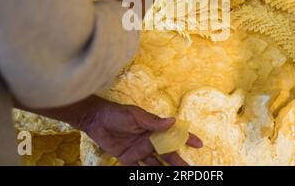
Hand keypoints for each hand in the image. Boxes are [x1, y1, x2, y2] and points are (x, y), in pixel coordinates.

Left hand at [80, 98, 202, 165]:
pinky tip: (153, 179)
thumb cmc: (116, 114)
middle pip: (167, 153)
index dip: (186, 138)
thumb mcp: (135, 116)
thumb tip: (173, 121)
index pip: (173, 133)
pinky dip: (145, 175)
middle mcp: (148, 140)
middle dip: (178, 162)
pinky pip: (138, 170)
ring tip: (173, 177)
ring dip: (164, 171)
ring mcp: (139, 150)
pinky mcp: (128, 158)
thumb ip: (152, 121)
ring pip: (156, 164)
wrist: (95, 120)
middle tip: (188, 170)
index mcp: (153, 129)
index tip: (199, 144)